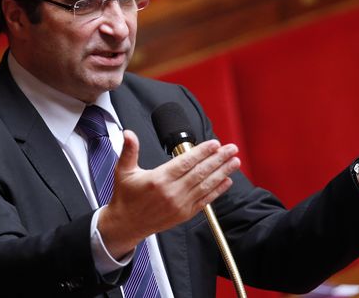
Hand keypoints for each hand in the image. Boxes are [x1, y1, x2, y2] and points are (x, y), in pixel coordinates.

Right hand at [97, 130, 240, 257]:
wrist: (126, 224)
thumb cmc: (126, 197)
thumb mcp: (124, 171)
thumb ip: (129, 151)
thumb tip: (129, 133)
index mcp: (159, 179)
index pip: (186, 162)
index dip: (202, 152)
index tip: (215, 144)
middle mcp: (172, 192)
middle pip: (200, 172)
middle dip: (218, 159)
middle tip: (232, 149)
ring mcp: (180, 204)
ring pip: (206, 185)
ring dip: (222, 172)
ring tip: (235, 162)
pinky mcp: (184, 214)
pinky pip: (205, 201)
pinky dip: (217, 191)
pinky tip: (227, 181)